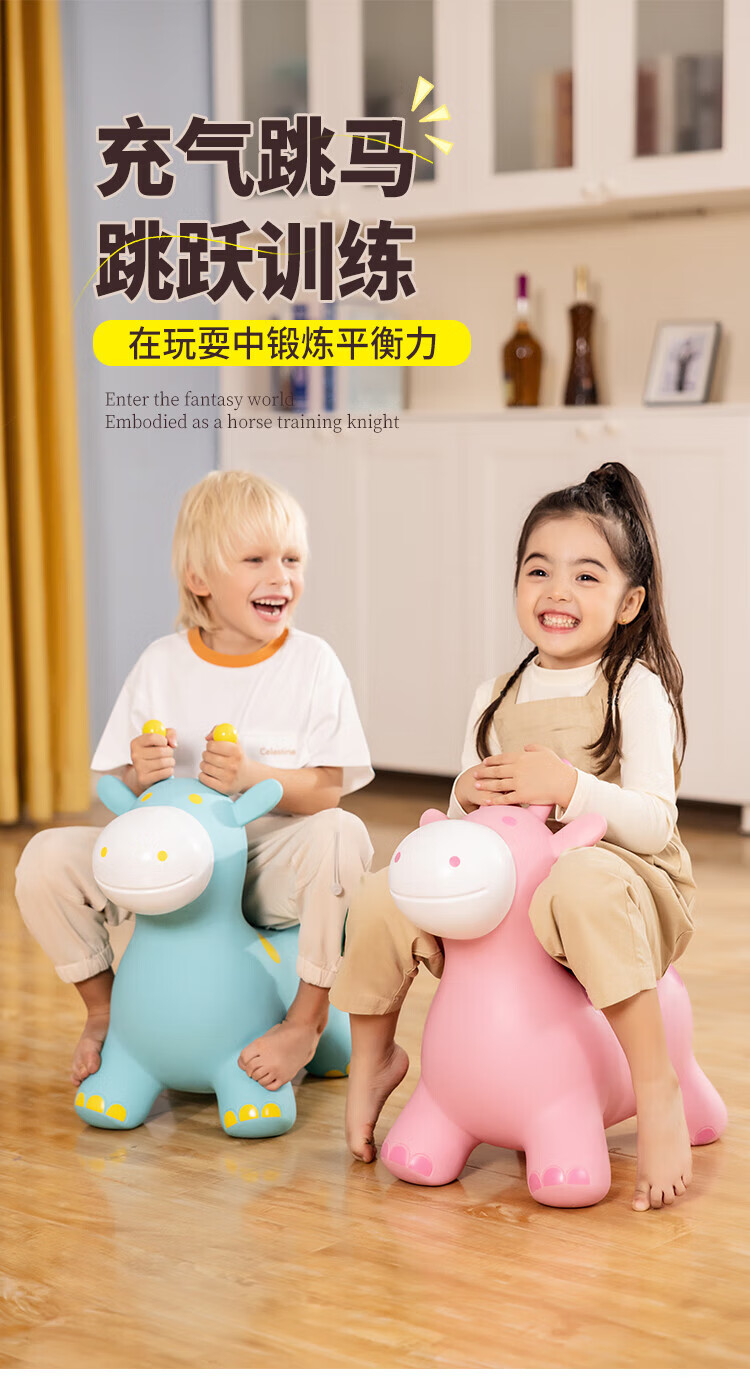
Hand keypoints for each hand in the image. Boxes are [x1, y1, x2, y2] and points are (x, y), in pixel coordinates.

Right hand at [129, 728, 176, 792]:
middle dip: (170, 752)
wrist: (145, 775)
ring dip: (171, 762)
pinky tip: (166, 770)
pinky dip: (170, 771)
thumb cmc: (154, 755)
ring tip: (167, 762)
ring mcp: (138, 767)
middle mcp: (135, 755)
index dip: (163, 740)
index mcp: (136, 743)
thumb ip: (170, 734)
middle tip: (168, 754)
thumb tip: (173, 744)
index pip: (152, 737)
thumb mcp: (161, 739)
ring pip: (163, 762)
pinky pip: (165, 773)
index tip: (164, 743)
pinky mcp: (144, 779)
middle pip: (160, 751)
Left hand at [199, 727, 252, 795]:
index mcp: (236, 751)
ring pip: (204, 767)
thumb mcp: (233, 742)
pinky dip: (203, 775)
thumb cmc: (236, 757)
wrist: (247, 776)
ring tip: (211, 765)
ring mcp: (228, 778)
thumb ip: (219, 732)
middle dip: (206, 755)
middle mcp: (233, 765)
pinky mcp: (223, 788)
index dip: (210, 745)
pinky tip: (210, 774)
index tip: (213, 747)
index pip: (212, 745)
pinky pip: (203, 778)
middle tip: (211, 757)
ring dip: (204, 765)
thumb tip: (207, 737)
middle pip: (206, 756)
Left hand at [462, 744, 576, 810]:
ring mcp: (519, 783)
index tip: (484, 763)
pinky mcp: (522, 796)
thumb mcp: (545, 752)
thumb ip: (533, 747)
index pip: (502, 758)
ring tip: (476, 786)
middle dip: (484, 773)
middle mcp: (517, 769)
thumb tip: (525, 747)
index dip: (491, 761)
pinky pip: (505, 799)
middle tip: (474, 774)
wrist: (565, 783)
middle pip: (496, 771)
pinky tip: (486, 801)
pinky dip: (494, 800)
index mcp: (522, 757)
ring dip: (485, 785)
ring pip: (497, 785)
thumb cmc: (557, 767)